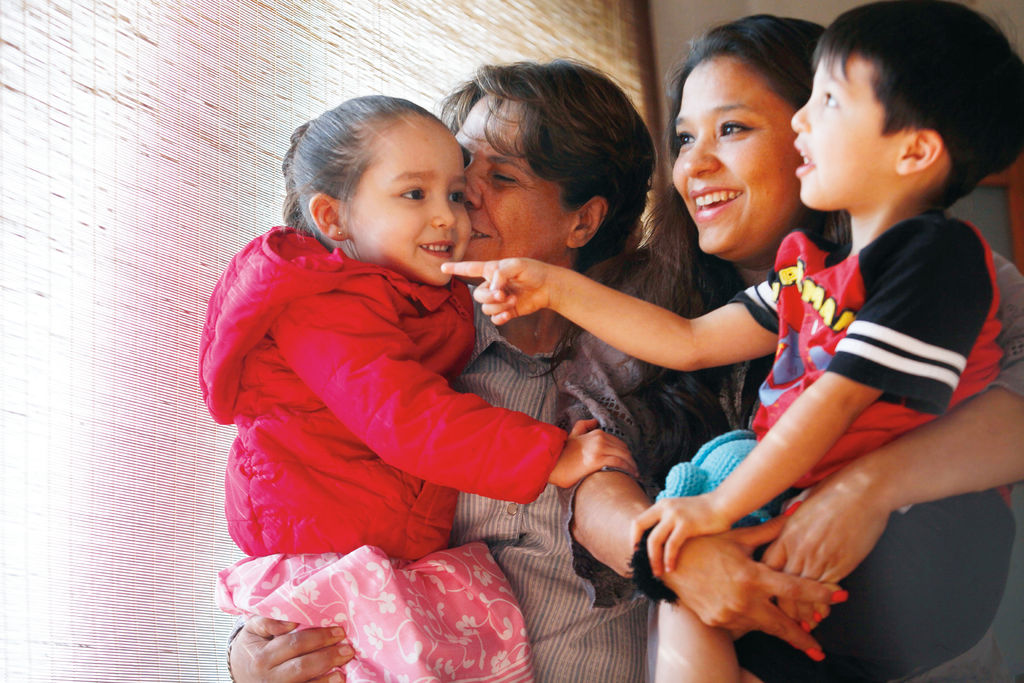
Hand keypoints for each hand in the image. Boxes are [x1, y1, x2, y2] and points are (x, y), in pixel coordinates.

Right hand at [229, 616, 353, 682]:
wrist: (239, 672)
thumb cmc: (252, 646)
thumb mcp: (252, 629)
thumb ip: (268, 621)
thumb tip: (291, 621)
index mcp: (262, 656)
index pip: (294, 644)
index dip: (318, 637)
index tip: (339, 631)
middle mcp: (269, 677)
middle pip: (302, 667)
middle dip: (328, 656)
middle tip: (348, 648)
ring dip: (328, 678)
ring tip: (344, 667)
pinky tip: (336, 680)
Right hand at [442, 258, 553, 323]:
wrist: (548, 287)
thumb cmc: (533, 271)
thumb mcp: (516, 265)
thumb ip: (500, 273)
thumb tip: (492, 288)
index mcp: (492, 270)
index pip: (470, 269)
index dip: (456, 268)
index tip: (443, 268)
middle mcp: (492, 285)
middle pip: (478, 295)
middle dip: (489, 296)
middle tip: (504, 293)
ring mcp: (499, 300)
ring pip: (485, 308)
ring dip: (499, 305)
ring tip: (513, 299)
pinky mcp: (507, 311)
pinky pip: (494, 319)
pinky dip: (500, 317)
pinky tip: (509, 313)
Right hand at [548, 419, 636, 487]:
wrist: (552, 463)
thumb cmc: (563, 453)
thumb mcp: (573, 434)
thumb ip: (583, 425)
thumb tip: (594, 421)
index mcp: (596, 433)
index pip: (619, 443)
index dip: (625, 453)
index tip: (629, 461)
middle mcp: (600, 439)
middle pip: (624, 449)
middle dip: (631, 460)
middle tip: (635, 470)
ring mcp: (599, 449)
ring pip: (624, 456)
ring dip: (632, 466)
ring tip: (635, 475)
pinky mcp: (598, 460)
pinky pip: (619, 464)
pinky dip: (627, 469)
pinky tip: (631, 476)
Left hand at [631, 495, 730, 574]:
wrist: (723, 505)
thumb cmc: (703, 513)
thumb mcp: (680, 512)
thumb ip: (668, 522)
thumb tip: (657, 544)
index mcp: (661, 506)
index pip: (638, 521)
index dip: (634, 538)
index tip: (637, 553)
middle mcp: (664, 508)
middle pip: (640, 527)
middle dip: (639, 548)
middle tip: (643, 564)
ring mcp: (675, 515)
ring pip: (654, 540)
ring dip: (653, 559)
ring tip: (657, 573)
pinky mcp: (686, 524)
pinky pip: (672, 545)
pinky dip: (669, 559)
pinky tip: (671, 568)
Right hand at [659, 518, 842, 657]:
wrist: (667, 563)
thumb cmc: (704, 545)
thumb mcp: (737, 537)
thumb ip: (770, 530)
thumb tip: (795, 511)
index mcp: (751, 576)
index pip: (794, 589)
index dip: (821, 593)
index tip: (842, 597)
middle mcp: (742, 600)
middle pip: (782, 625)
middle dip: (803, 639)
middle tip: (820, 650)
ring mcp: (729, 614)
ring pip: (762, 626)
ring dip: (776, 627)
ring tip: (794, 634)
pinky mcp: (718, 622)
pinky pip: (743, 625)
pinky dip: (753, 621)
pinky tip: (757, 617)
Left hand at [761, 468, 886, 627]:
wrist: (862, 491)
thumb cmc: (833, 493)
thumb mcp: (801, 508)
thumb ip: (790, 526)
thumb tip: (782, 534)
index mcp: (785, 535)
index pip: (768, 567)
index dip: (766, 584)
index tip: (766, 594)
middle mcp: (798, 550)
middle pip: (782, 587)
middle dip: (783, 606)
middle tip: (784, 619)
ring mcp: (819, 559)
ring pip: (804, 595)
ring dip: (804, 612)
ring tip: (804, 625)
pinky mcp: (840, 565)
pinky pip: (826, 592)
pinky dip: (824, 604)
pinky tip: (823, 612)